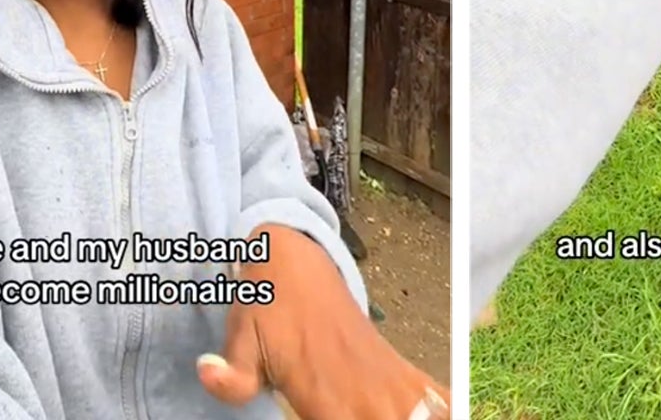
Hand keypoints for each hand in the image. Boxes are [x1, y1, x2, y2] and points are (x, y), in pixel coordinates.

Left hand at [196, 225, 446, 418]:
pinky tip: (452, 412)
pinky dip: (446, 406)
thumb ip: (233, 375)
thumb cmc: (266, 305)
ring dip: (424, 418)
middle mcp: (361, 387)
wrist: (294, 256)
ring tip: (430, 419)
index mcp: (323, 390)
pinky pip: (432, 390)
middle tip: (375, 416)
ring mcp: (382, 374)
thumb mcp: (240, 339)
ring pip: (421, 411)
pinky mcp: (393, 364)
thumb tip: (208, 374)